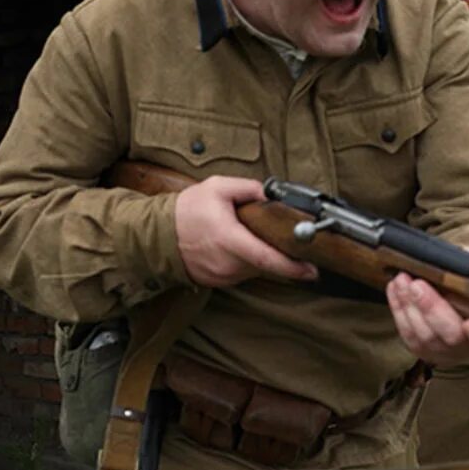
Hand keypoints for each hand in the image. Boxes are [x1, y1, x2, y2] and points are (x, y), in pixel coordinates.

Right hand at [174, 176, 317, 287]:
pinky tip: (236, 245)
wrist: (157, 235)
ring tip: (246, 235)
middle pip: (265, 262)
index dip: (292, 266)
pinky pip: (242, 272)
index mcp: (229, 240)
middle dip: (277, 251)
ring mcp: (222, 275)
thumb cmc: (186, 211)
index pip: (266, 258)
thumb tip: (272, 195)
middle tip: (282, 238)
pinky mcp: (218, 281)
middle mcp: (227, 263)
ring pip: (254, 268)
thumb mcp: (217, 188)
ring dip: (259, 254)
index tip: (311, 270)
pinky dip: (245, 260)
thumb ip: (248, 188)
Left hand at [386, 273, 468, 365]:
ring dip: (411, 306)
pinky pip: (408, 335)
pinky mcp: (426, 351)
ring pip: (427, 338)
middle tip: (418, 285)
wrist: (461, 297)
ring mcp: (449, 352)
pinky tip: (395, 288)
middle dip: (433, 310)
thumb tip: (466, 257)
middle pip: (454, 338)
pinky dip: (399, 310)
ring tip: (403, 279)